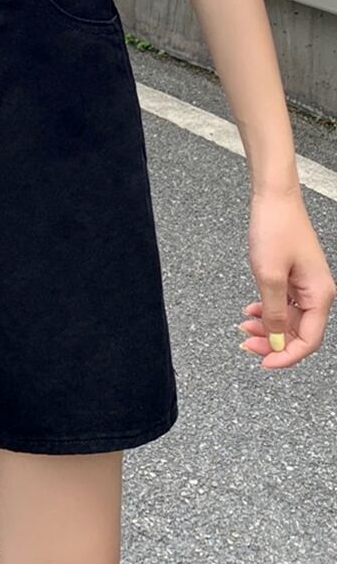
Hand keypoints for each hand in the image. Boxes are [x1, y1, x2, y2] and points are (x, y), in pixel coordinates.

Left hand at [239, 188, 334, 368]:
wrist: (273, 199)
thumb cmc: (274, 230)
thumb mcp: (268, 276)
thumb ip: (274, 312)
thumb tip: (277, 342)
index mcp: (319, 295)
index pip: (308, 340)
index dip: (286, 355)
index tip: (263, 363)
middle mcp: (317, 292)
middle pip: (298, 332)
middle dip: (272, 342)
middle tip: (244, 343)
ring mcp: (305, 284)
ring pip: (288, 319)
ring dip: (266, 327)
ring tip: (243, 327)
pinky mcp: (293, 276)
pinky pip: (283, 304)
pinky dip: (266, 310)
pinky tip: (250, 311)